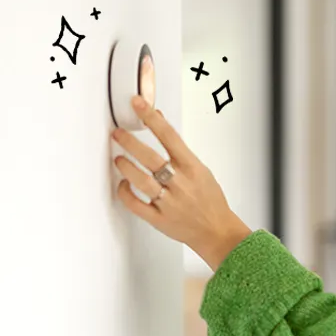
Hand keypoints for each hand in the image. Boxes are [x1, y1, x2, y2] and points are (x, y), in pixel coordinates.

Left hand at [111, 95, 251, 269]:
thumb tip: (161, 123)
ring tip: (119, 158)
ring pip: (140, 181)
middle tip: (118, 133)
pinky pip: (135, 204)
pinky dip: (126, 192)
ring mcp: (169, 202)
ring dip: (126, 167)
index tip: (138, 104)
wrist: (216, 231)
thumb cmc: (210, 200)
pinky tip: (124, 184)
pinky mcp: (159, 219)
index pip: (169, 136)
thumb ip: (180, 151)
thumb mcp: (202, 171)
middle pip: (150, 157)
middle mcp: (180, 184)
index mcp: (193, 168)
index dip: (152, 118)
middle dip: (130, 142)